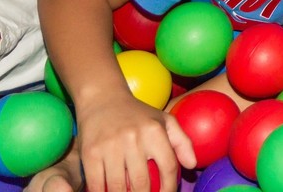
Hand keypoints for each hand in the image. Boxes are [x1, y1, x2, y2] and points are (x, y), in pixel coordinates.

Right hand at [73, 94, 194, 191]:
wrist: (103, 99)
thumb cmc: (138, 114)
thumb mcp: (165, 121)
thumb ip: (182, 142)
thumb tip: (192, 165)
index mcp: (155, 131)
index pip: (168, 167)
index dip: (169, 188)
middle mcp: (133, 139)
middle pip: (141, 183)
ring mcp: (110, 147)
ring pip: (118, 187)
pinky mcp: (90, 153)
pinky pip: (97, 183)